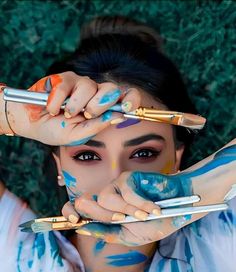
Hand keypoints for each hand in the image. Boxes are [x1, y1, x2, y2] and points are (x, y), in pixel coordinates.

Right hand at [0, 71, 140, 144]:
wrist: (32, 123)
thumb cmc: (56, 130)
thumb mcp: (78, 135)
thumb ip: (97, 126)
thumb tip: (118, 116)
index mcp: (102, 108)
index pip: (124, 98)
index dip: (131, 99)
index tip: (126, 107)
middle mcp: (95, 94)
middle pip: (111, 89)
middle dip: (99, 104)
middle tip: (86, 114)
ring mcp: (80, 84)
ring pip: (89, 86)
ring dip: (76, 105)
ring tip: (66, 114)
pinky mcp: (64, 78)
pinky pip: (67, 85)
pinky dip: (57, 101)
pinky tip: (51, 108)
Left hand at [61, 171, 197, 245]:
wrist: (177, 207)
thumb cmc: (154, 222)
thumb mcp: (130, 235)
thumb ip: (108, 233)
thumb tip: (82, 229)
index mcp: (104, 213)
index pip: (76, 208)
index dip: (70, 213)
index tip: (74, 222)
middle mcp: (106, 198)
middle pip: (86, 204)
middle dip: (104, 215)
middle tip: (124, 220)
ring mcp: (115, 186)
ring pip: (105, 199)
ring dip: (126, 212)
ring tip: (143, 216)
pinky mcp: (127, 177)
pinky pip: (126, 193)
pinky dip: (141, 205)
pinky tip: (153, 208)